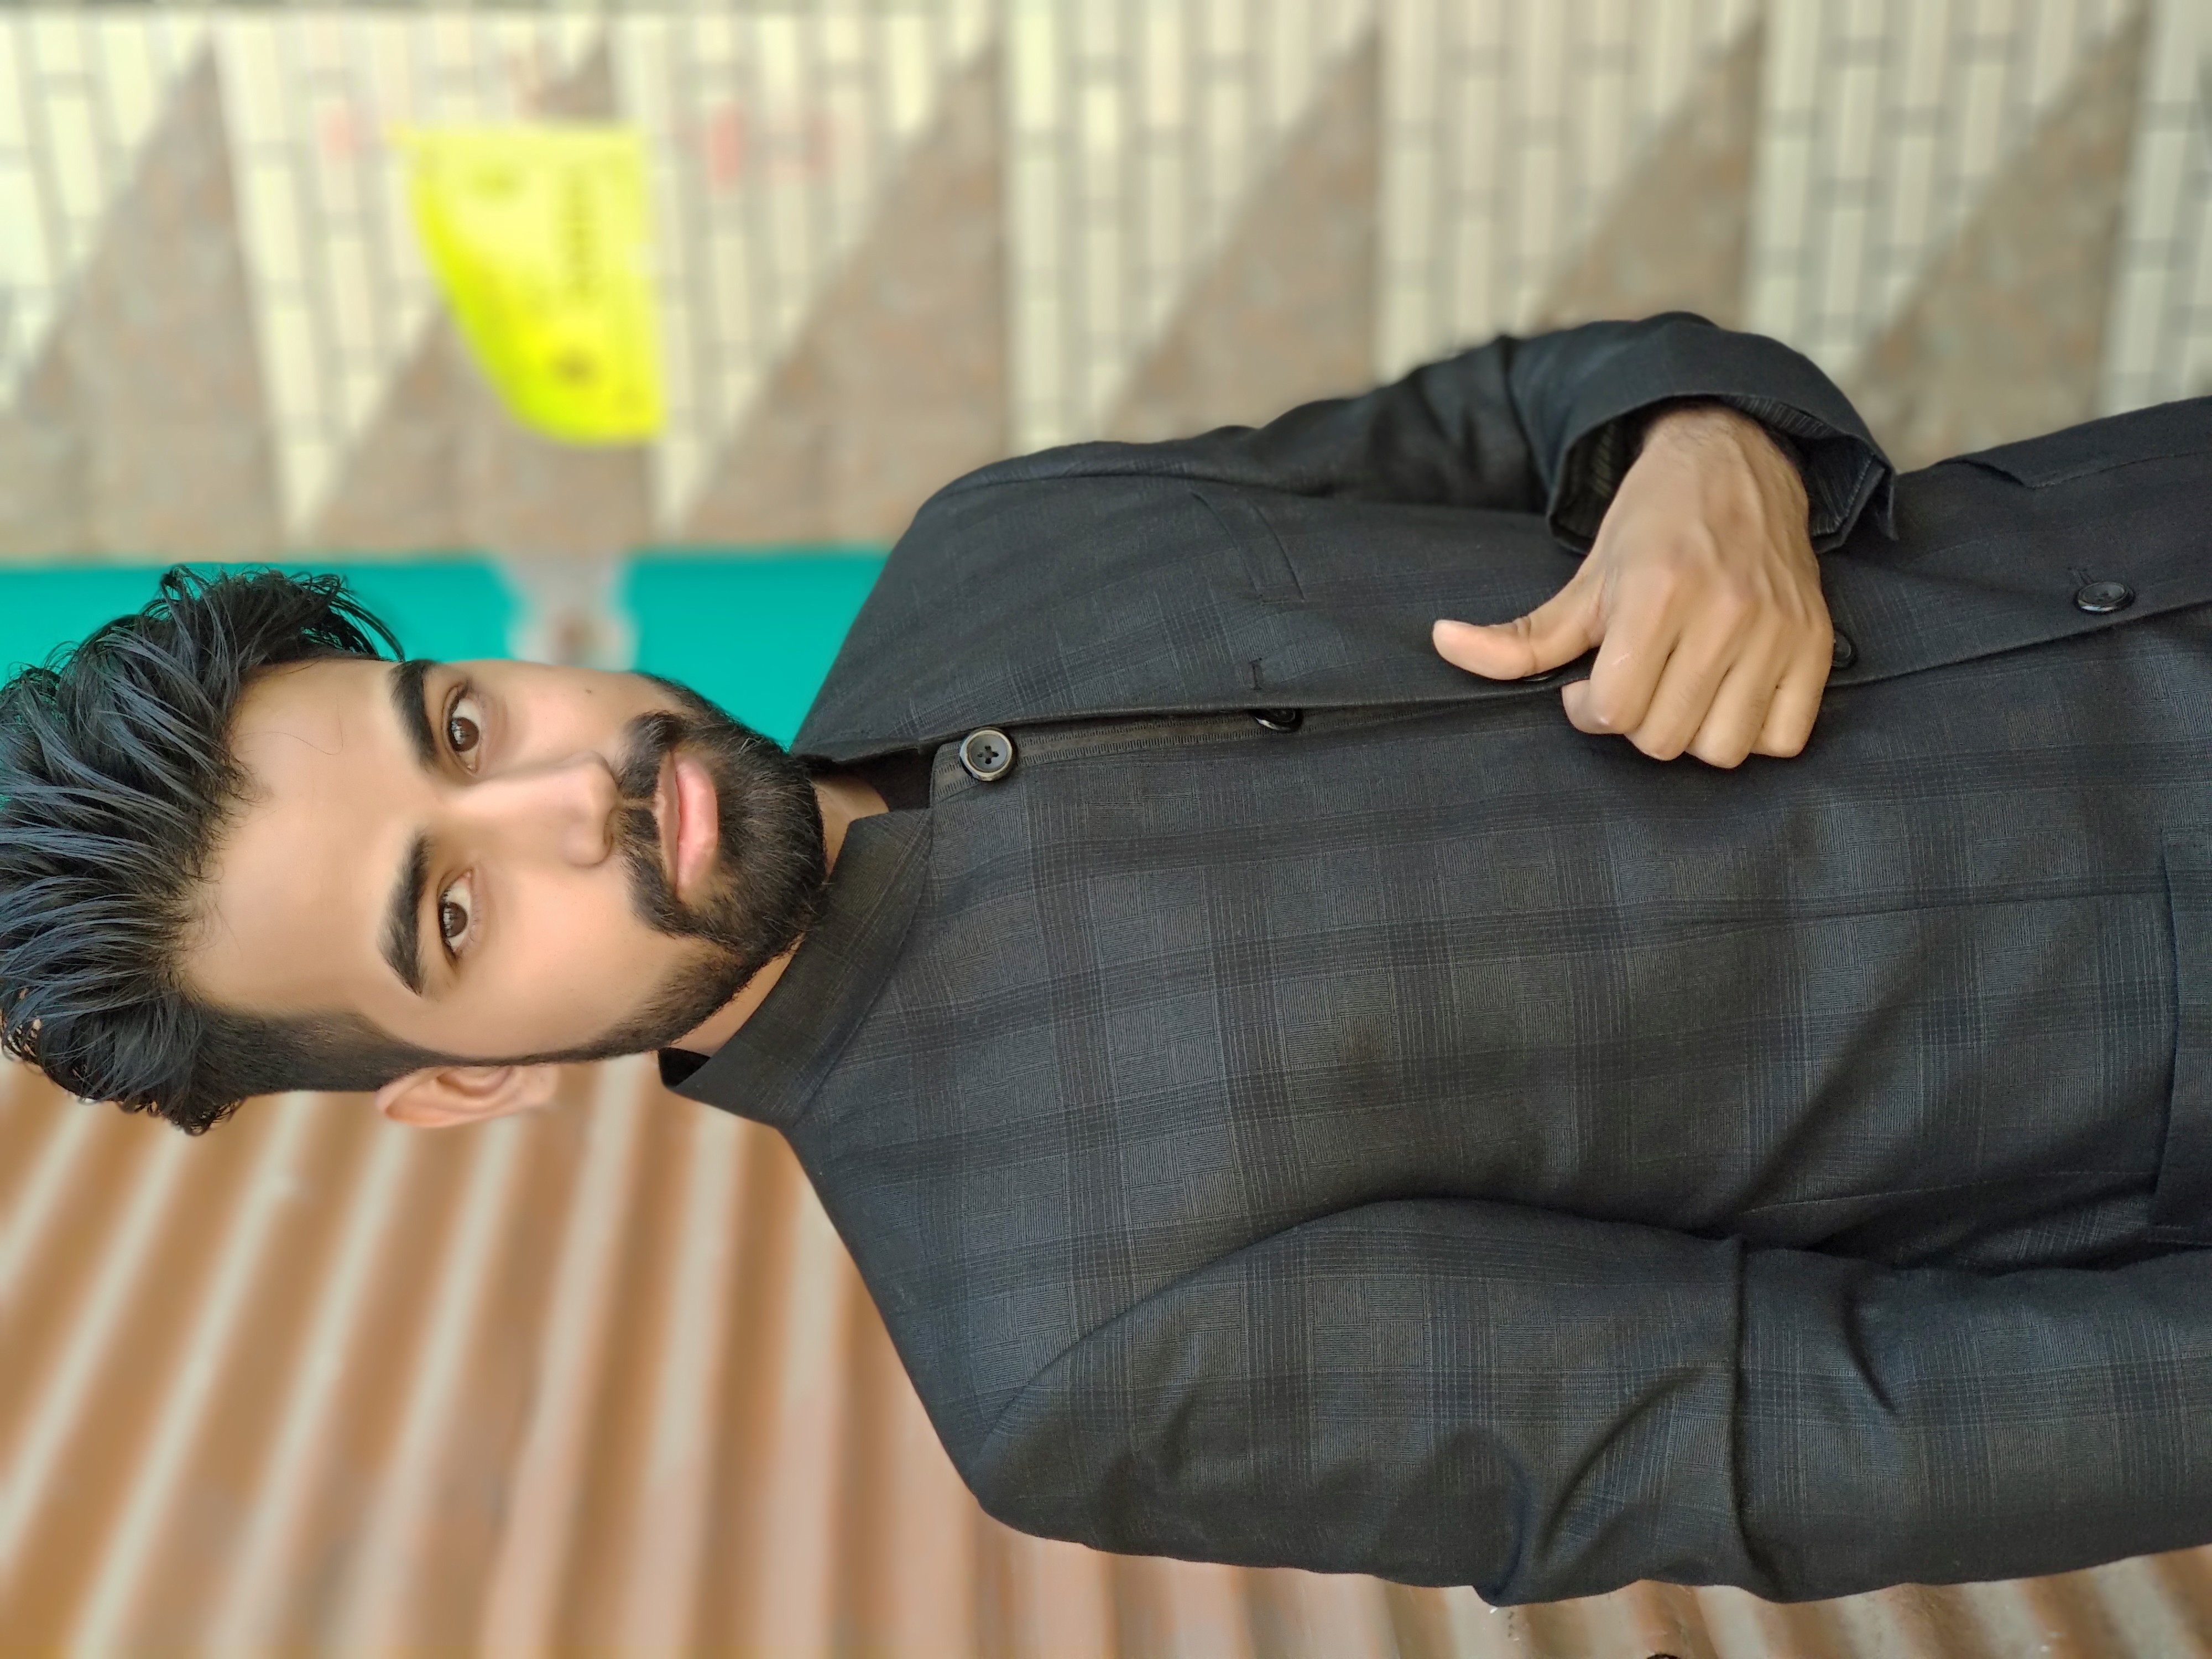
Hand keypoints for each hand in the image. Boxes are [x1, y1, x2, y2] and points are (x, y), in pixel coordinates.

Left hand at [1431, 404, 1831, 766]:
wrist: (1736, 461)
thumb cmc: (1652, 526)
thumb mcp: (1583, 578)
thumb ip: (1522, 635)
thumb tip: (1443, 644)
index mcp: (1655, 592)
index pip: (1614, 710)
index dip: (1589, 710)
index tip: (1588, 687)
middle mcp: (1724, 612)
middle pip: (1664, 739)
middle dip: (1636, 723)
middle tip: (1634, 686)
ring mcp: (1776, 631)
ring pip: (1723, 749)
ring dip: (1692, 734)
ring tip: (1679, 693)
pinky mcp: (1816, 645)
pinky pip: (1784, 738)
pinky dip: (1754, 734)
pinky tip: (1729, 697)